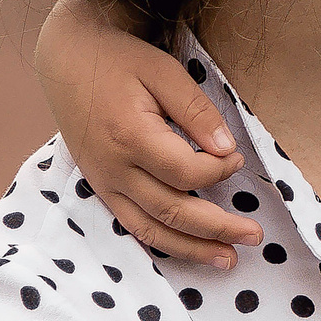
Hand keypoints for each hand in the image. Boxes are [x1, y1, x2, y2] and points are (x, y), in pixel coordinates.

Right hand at [33, 0, 261, 268]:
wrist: (65, 60)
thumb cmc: (118, 60)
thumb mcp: (162, 72)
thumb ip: (195, 110)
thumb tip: (225, 147)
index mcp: (131, 136)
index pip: (186, 172)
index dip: (219, 170)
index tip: (237, 158)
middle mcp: (114, 168)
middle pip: (173, 210)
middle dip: (218, 227)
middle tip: (255, 235)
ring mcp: (104, 183)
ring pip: (151, 229)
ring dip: (192, 248)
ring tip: (228, 259)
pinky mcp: (100, 188)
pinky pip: (132, 225)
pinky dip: (162, 242)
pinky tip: (188, 249)